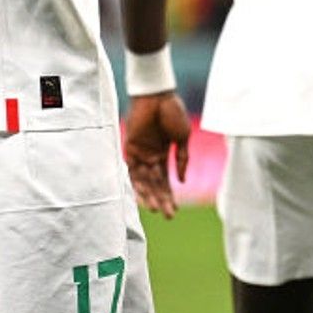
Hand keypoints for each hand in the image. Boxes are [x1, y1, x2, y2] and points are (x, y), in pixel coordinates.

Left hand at [124, 91, 191, 219]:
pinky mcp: (130, 148)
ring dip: (150, 195)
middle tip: (169, 216)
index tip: (175, 210)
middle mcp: (150, 156)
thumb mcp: (183, 138)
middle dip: (162, 200)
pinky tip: (145, 196)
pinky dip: (138, 184)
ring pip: (144, 181)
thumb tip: (182, 180)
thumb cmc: (173, 113)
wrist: (158, 96)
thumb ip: (182, 159)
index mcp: (163, 153)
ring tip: (157, 209)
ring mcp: (139, 153)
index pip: (165, 180)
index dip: (170, 195)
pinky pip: (132, 171)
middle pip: (155, 184)